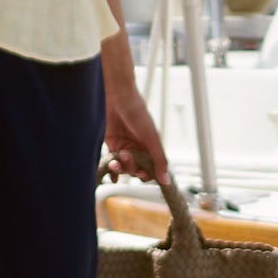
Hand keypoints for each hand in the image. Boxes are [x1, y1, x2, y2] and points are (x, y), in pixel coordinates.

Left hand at [101, 68, 169, 185]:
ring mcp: (125, 147)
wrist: (118, 97)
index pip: (152, 168)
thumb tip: (166, 180)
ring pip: (124, 167)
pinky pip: (113, 162)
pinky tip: (112, 175)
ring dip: (120, 167)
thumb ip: (159, 160)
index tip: (142, 173)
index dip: (147, 174)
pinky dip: (112, 171)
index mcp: (151, 147)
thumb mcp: (151, 138)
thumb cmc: (138, 113)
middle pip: (136, 169)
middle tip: (126, 156)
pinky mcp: (112, 144)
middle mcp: (139, 148)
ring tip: (116, 159)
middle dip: (131, 167)